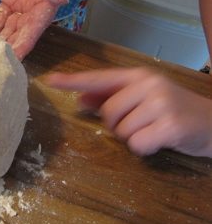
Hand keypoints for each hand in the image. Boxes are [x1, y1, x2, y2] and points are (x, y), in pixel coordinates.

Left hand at [0, 0, 69, 59]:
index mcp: (48, 3)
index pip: (36, 28)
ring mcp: (22, 6)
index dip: (25, 43)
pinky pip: (0, 18)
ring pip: (9, 29)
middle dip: (9, 48)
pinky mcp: (9, 0)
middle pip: (21, 33)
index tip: (15, 57)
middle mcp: (35, 9)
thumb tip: (60, 0)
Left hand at [45, 68, 211, 156]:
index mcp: (138, 76)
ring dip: (133, 137)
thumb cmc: (173, 111)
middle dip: (118, 125)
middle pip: (108, 112)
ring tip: (153, 130)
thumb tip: (81, 99)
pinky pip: (137, 144)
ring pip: (121, 131)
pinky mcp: (170, 125)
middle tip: (141, 123)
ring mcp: (161, 103)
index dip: (73, 81)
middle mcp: (148, 84)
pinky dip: (144, 148)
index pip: (99, 78)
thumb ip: (112, 98)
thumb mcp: (144, 99)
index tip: (51, 81)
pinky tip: (159, 140)